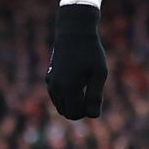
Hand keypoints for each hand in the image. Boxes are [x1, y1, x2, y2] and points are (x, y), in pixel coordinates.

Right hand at [45, 4, 107, 119]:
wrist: (74, 31)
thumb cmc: (90, 51)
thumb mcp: (99, 73)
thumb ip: (95, 96)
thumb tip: (93, 117)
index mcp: (68, 88)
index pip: (75, 114)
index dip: (88, 111)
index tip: (96, 95)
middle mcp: (56, 88)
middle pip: (66, 113)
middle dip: (80, 109)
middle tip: (92, 91)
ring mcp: (50, 82)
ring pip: (60, 105)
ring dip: (73, 103)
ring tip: (85, 85)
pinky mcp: (49, 77)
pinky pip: (56, 96)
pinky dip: (66, 95)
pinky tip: (77, 81)